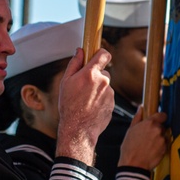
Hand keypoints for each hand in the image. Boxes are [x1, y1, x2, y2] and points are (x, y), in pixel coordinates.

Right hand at [55, 48, 114, 163]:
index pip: (104, 54)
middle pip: (103, 72)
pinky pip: (107, 97)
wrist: (78, 128)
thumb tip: (80, 51)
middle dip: (95, 77)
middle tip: (83, 87)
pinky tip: (91, 108)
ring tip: (85, 101)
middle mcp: (103, 82)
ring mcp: (110, 93)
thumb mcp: (66, 82)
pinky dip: (101, 100)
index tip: (97, 56)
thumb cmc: (69, 106)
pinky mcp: (113, 104)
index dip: (101, 54)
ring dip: (97, 90)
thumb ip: (74, 64)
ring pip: (105, 86)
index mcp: (90, 74)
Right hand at [118, 107, 167, 169]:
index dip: (160, 117)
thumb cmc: (129, 148)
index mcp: (150, 123)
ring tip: (149, 145)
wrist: (134, 165)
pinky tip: (152, 150)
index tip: (158, 120)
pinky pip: (165, 144)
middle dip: (157, 130)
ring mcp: (163, 139)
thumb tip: (140, 108)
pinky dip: (160, 146)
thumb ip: (137, 118)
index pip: (162, 115)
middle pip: (162, 126)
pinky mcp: (165, 148)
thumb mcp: (130, 130)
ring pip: (163, 136)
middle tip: (148, 136)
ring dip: (159, 138)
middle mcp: (158, 130)